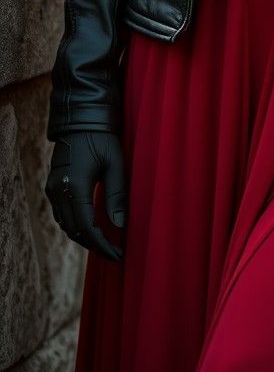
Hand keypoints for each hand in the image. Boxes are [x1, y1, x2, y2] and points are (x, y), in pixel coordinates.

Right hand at [45, 131, 126, 260]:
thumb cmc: (103, 139)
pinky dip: (75, 225)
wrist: (81, 120)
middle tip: (114, 253)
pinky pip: (61, 214)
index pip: (87, 227)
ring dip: (83, 237)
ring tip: (105, 244)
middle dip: (94, 245)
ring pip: (65, 225)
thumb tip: (119, 226)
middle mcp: (59, 191)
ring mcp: (52, 189)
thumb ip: (117, 195)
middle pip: (74, 230)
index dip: (102, 244)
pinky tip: (90, 227)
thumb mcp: (115, 164)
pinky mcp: (52, 186)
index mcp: (75, 186)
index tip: (117, 254)